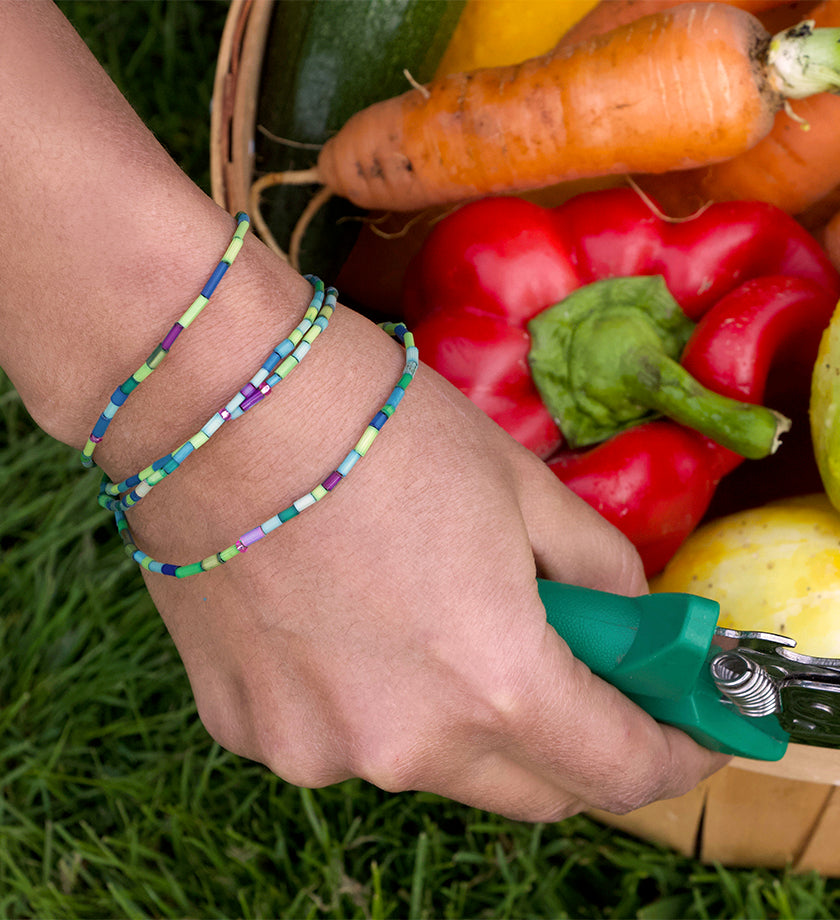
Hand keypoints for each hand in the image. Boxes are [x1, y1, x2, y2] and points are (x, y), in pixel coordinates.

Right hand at [124, 305, 727, 821]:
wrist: (224, 406)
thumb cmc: (387, 431)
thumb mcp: (525, 490)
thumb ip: (600, 573)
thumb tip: (625, 619)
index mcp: (494, 684)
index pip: (620, 770)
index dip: (670, 754)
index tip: (687, 735)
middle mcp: (405, 748)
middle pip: (531, 791)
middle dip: (571, 745)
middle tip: (577, 677)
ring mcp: (316, 750)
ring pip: (431, 765)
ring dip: (460, 718)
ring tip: (434, 623)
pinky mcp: (246, 731)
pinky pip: (340, 737)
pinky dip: (369, 701)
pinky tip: (344, 623)